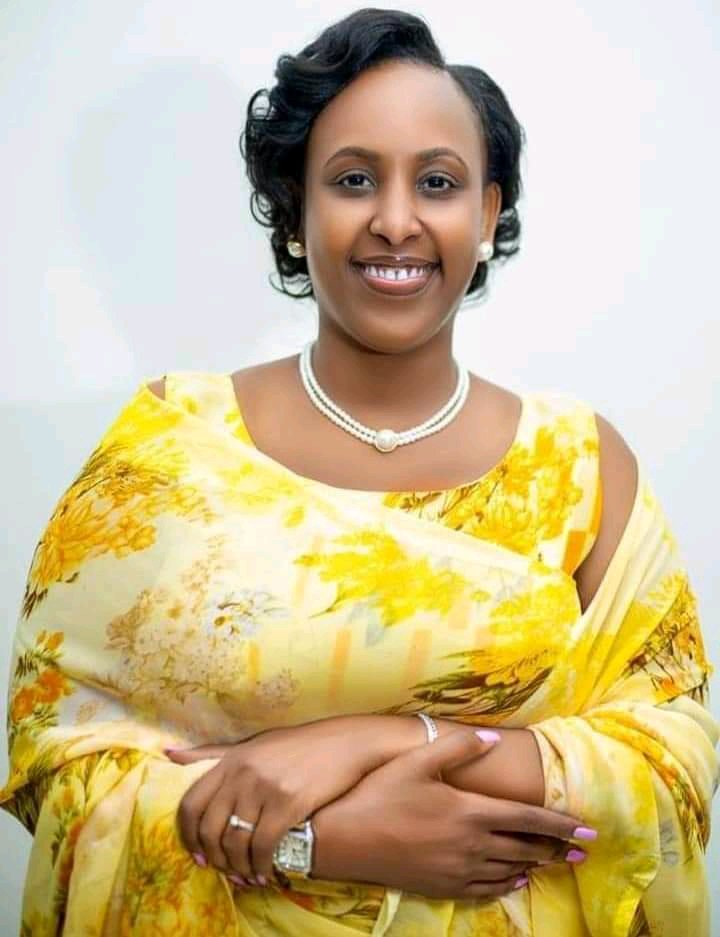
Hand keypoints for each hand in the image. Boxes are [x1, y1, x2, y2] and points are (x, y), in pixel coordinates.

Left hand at [165, 717, 416, 883]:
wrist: (344, 743)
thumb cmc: (297, 746)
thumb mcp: (252, 744)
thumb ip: (211, 753)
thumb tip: (168, 754)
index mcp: (230, 759)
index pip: (191, 803)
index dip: (188, 836)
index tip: (197, 853)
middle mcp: (242, 773)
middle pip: (210, 828)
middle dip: (213, 857)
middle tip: (223, 870)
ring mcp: (265, 788)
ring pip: (235, 842)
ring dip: (237, 867)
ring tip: (246, 875)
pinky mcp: (289, 803)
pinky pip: (264, 845)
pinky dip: (261, 865)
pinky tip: (266, 872)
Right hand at [312, 728, 594, 900]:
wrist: (344, 839)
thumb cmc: (379, 794)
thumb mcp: (417, 761)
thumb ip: (458, 748)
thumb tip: (492, 737)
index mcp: (470, 812)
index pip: (529, 819)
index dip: (562, 825)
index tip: (589, 831)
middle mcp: (472, 845)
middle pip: (526, 848)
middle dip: (557, 848)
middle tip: (581, 850)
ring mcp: (457, 870)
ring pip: (509, 869)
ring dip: (536, 865)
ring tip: (553, 862)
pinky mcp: (442, 885)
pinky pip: (485, 888)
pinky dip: (506, 883)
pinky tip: (513, 880)